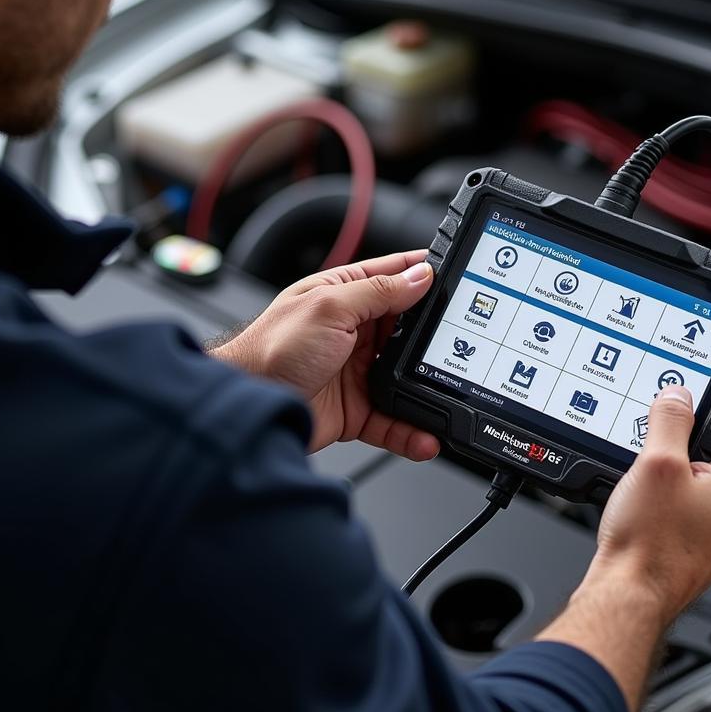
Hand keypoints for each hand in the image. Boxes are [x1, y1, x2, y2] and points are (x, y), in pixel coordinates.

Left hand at [211, 250, 440, 460]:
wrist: (246, 402)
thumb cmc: (271, 347)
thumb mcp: (330, 307)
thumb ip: (377, 292)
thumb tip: (420, 276)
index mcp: (345, 295)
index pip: (395, 277)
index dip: (426, 275)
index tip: (461, 275)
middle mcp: (354, 331)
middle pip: (409, 330)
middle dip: (436, 338)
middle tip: (464, 343)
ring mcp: (356, 371)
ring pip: (406, 378)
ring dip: (428, 389)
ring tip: (452, 395)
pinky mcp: (356, 410)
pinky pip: (393, 420)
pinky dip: (411, 430)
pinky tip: (426, 436)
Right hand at [592, 386, 710, 622]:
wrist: (631, 594)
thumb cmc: (649, 543)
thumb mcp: (655, 464)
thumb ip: (670, 422)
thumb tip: (678, 396)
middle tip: (686, 418)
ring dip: (695, 467)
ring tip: (658, 458)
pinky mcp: (700, 549)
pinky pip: (699, 510)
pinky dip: (680, 494)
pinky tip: (650, 496)